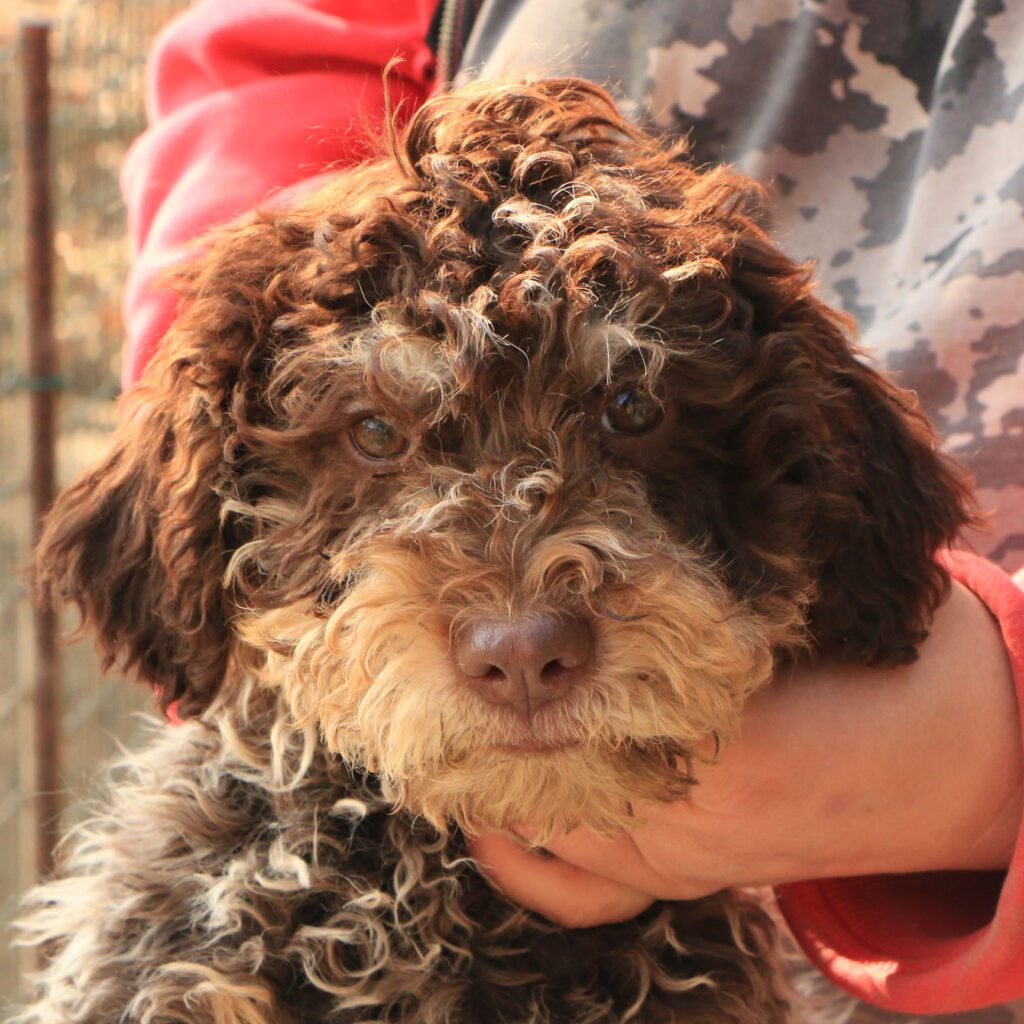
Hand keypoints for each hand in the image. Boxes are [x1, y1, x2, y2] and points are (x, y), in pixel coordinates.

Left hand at [471, 580, 1021, 927]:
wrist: (955, 756)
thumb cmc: (892, 658)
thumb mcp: (816, 598)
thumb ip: (717, 591)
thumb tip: (606, 546)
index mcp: (730, 734)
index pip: (585, 703)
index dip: (516, 664)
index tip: (462, 612)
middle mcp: (696, 811)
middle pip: (551, 767)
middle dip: (488, 717)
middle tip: (428, 663)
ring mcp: (689, 858)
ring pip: (555, 826)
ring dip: (495, 774)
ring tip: (443, 723)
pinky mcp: (689, 879)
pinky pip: (584, 892)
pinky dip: (526, 860)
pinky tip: (485, 821)